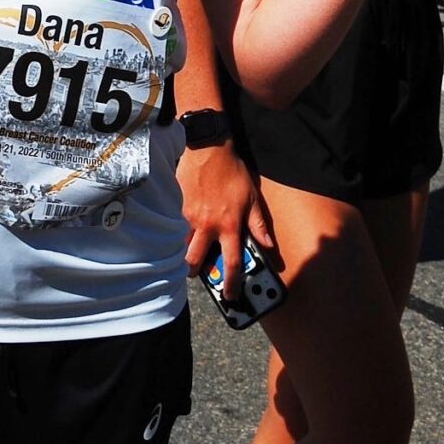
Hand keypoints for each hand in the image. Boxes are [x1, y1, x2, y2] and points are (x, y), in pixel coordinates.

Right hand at [179, 139, 273, 299]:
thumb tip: (267, 245)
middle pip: (195, 261)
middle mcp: (207, 225)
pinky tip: (183, 229)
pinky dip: (179, 233)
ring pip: (181, 246)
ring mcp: (188, 217)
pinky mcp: (176, 207)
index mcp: (229, 225)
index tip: (230, 295)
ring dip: (186, 253)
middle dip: (196, 272)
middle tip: (199, 272)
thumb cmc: (232, 172)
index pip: (231, 262)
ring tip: (190, 252)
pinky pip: (175, 228)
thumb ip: (258, 225)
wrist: (207, 148)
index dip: (231, 283)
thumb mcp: (252, 198)